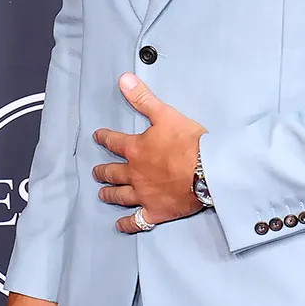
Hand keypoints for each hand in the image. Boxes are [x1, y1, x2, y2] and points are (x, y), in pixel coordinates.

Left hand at [93, 74, 206, 234]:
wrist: (207, 171)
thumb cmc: (189, 143)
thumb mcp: (165, 114)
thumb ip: (143, 99)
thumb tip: (123, 80)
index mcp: (136, 149)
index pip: (114, 142)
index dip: (104, 138)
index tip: (97, 137)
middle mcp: (135, 173)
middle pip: (113, 172)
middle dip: (103, 171)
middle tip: (96, 171)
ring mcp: (144, 194)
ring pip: (120, 195)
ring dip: (110, 194)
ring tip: (102, 194)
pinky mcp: (156, 211)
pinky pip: (137, 220)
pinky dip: (127, 223)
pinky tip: (120, 225)